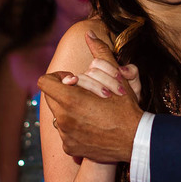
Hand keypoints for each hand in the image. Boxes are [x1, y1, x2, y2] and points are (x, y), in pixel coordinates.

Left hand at [37, 32, 142, 162]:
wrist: (135, 141)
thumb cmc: (126, 108)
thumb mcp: (116, 77)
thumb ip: (100, 52)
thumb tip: (89, 33)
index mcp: (70, 99)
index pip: (45, 82)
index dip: (57, 78)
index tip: (73, 80)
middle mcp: (63, 118)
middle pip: (50, 98)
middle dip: (64, 93)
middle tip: (84, 93)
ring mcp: (65, 135)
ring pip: (57, 115)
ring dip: (68, 110)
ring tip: (89, 110)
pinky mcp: (70, 148)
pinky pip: (65, 134)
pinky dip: (74, 129)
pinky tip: (91, 127)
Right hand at [71, 52, 140, 99]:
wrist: (125, 119)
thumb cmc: (126, 100)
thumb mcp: (134, 86)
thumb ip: (132, 72)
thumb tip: (122, 69)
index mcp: (101, 70)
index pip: (98, 63)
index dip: (109, 69)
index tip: (120, 79)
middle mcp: (89, 77)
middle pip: (91, 72)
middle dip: (106, 80)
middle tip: (119, 92)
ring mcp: (80, 87)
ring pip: (81, 79)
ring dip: (93, 86)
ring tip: (107, 96)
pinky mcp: (75, 99)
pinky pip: (68, 88)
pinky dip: (69, 84)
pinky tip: (76, 89)